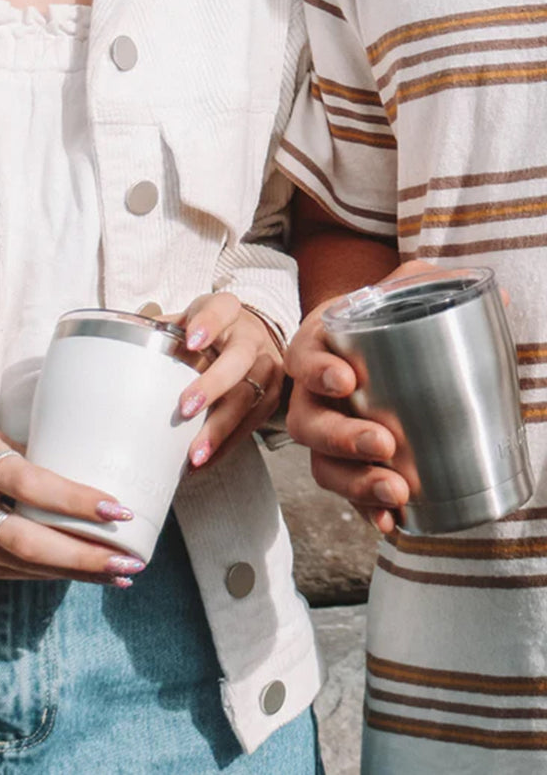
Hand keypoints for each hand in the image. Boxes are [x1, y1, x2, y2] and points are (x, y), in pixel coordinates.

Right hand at [0, 417, 145, 584]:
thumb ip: (22, 456)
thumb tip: (81, 473)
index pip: (30, 484)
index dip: (76, 501)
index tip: (121, 510)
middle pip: (27, 540)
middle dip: (84, 557)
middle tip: (130, 562)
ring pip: (16, 564)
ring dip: (70, 573)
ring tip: (116, 575)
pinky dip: (38, 575)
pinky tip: (73, 576)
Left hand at [171, 293, 284, 467]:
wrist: (254, 338)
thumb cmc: (212, 331)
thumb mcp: (191, 319)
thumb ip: (161, 329)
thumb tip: (116, 343)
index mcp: (229, 311)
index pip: (222, 310)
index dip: (209, 324)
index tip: (191, 342)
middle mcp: (252, 338)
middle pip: (238, 360)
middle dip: (213, 385)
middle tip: (186, 407)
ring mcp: (267, 368)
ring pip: (248, 398)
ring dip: (220, 428)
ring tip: (195, 453)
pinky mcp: (273, 397)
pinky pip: (251, 423)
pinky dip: (226, 444)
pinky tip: (204, 459)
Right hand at [285, 260, 437, 533]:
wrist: (369, 343)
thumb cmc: (384, 317)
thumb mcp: (401, 290)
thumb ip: (435, 283)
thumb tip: (503, 297)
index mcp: (317, 347)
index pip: (303, 359)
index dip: (318, 372)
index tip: (348, 380)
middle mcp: (311, 395)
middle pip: (308, 424)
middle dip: (343, 439)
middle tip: (384, 443)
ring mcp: (325, 433)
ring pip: (322, 465)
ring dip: (355, 483)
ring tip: (396, 492)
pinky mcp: (343, 463)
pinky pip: (344, 493)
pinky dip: (364, 510)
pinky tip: (392, 523)